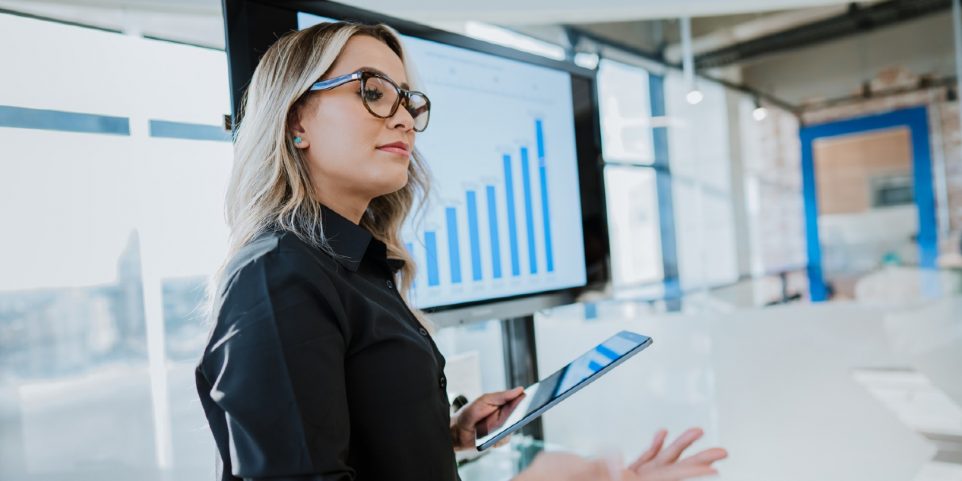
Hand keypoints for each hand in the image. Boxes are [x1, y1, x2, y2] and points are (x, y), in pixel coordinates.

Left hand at [450, 386, 524, 450]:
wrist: (457, 431)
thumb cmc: (470, 413)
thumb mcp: (484, 400)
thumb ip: (502, 396)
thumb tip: (520, 389)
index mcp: (505, 403)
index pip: (521, 400)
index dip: (531, 398)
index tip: (538, 395)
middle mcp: (507, 416)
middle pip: (522, 415)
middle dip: (525, 413)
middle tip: (525, 412)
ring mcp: (504, 428)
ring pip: (514, 429)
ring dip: (509, 428)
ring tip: (501, 427)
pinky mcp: (500, 440)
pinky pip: (505, 439)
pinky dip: (500, 438)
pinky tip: (492, 437)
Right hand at [514, 428, 726, 480]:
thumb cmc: (544, 479)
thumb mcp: (567, 471)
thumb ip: (594, 468)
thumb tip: (619, 465)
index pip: (662, 479)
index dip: (689, 473)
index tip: (714, 467)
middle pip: (668, 473)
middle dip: (695, 461)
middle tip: (723, 452)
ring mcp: (619, 479)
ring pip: (657, 465)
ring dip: (677, 448)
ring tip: (698, 433)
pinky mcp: (611, 473)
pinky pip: (639, 462)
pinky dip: (652, 448)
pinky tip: (661, 435)